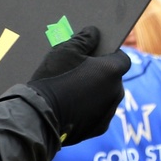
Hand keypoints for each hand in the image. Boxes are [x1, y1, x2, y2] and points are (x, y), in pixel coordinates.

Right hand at [27, 26, 130, 145]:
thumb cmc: (52, 79)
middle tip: (77, 74)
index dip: (108, 55)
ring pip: (106, 97)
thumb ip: (83, 39)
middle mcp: (117, 91)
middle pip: (113, 79)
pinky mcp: (99, 128)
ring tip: (70, 92)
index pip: (121, 58)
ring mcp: (109, 111)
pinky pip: (98, 114)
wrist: (38, 116)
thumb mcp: (63, 51)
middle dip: (100, 75)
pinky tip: (70, 107)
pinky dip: (88, 110)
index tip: (93, 56)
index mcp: (112, 70)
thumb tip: (94, 32)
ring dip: (94, 93)